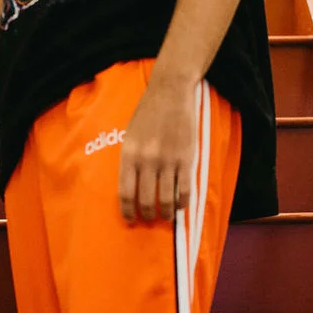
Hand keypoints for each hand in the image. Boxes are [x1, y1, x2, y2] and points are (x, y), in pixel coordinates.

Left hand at [118, 74, 196, 222]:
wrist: (170, 92)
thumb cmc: (147, 114)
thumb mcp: (130, 136)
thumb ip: (129, 160)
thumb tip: (130, 188)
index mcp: (129, 154)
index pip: (125, 192)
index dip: (127, 211)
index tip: (130, 220)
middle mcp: (147, 160)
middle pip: (146, 200)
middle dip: (147, 215)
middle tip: (149, 219)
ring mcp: (169, 160)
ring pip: (166, 199)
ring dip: (166, 214)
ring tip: (166, 217)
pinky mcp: (187, 158)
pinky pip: (185, 189)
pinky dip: (183, 202)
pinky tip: (180, 204)